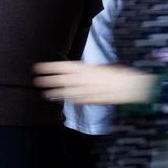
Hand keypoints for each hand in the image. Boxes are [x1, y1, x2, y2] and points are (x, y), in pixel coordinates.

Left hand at [33, 61, 156, 104]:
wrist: (132, 86)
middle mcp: (85, 79)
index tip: (38, 67)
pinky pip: (78, 100)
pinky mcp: (93, 100)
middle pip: (62, 80)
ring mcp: (88, 90)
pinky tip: (63, 101)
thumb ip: (89, 69)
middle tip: (36, 81)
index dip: (50, 67)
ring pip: (67, 92)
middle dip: (48, 81)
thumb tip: (80, 70)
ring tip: (44, 94)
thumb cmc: (119, 73)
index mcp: (86, 68)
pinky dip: (69, 100)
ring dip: (55, 92)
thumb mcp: (102, 66)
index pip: (64, 67)